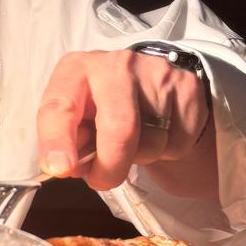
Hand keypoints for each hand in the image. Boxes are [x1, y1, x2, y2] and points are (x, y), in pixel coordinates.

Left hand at [37, 49, 214, 195]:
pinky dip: (165, 152)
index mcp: (78, 69)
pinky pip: (176, 143)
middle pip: (119, 127)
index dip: (58, 140)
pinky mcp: (187, 89)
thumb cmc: (102, 105)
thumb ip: (66, 141)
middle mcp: (117, 65)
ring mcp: (157, 74)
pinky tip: (157, 133)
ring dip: (139, 159)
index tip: (60, 168)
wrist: (150, 82)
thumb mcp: (76, 116)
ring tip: (132, 142)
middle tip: (102, 180)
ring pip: (151, 142)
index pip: (62, 106)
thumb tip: (65, 167)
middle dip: (110, 166)